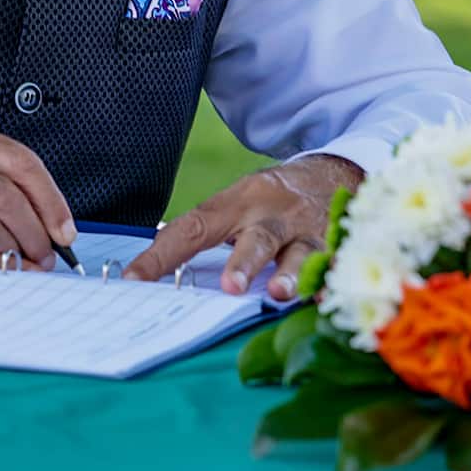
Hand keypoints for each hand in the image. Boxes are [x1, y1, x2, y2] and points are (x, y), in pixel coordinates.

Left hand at [124, 154, 363, 300]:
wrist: (331, 172)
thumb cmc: (269, 201)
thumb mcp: (236, 205)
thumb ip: (209, 233)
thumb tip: (156, 272)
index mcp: (235, 203)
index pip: (192, 228)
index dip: (163, 254)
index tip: (135, 280)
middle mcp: (270, 214)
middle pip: (255, 238)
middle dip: (242, 263)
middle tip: (229, 287)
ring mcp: (305, 230)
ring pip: (299, 252)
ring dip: (289, 274)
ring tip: (280, 293)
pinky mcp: (335, 244)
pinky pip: (334, 263)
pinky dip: (328, 281)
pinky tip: (323, 298)